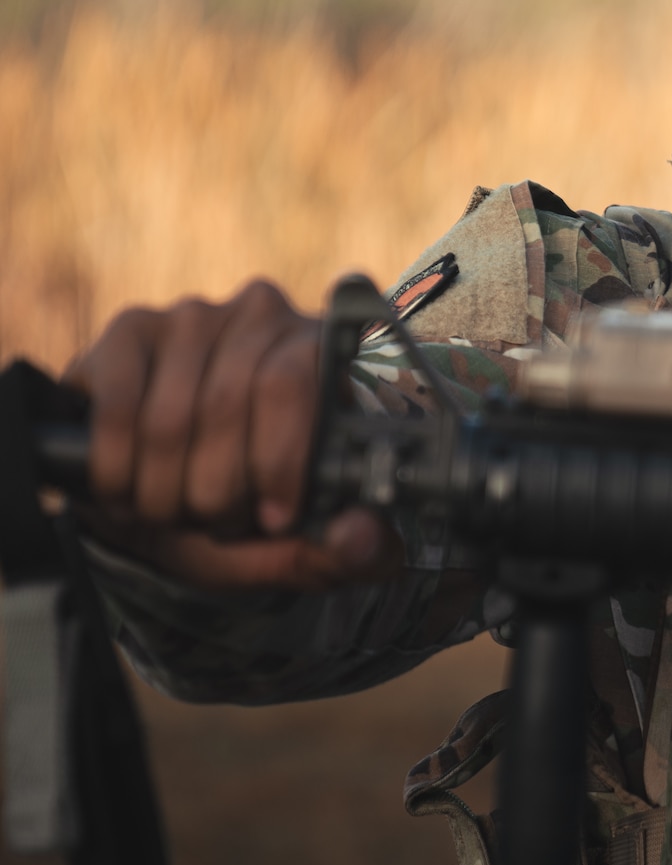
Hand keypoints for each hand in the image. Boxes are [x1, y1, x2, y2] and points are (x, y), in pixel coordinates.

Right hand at [61, 280, 399, 591]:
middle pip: (228, 402)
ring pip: (169, 416)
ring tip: (169, 510)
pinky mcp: (129, 330)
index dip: (278, 459)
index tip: (274, 519)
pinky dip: (117, 468)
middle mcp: (263, 316)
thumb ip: (347, 548)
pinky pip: (117, 407)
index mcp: (326, 353)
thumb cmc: (245, 508)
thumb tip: (361, 537)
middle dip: (216, 488)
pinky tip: (124, 488)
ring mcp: (193, 317)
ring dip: (163, 488)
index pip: (292, 384)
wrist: (164, 505)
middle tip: (213, 521)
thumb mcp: (300, 541)